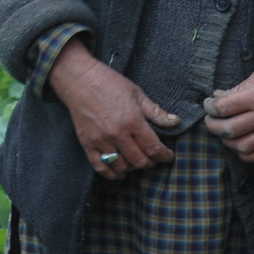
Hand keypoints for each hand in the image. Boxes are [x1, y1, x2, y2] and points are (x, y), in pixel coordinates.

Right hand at [47, 39, 179, 179]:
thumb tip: (175, 122)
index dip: (164, 155)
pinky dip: (111, 173)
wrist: (79, 79)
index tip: (168, 156)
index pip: (153, 148)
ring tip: (136, 160)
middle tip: (154, 158)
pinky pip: (101, 166)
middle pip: (139, 161)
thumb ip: (155, 112)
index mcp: (132, 120)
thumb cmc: (109, 82)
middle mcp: (117, 134)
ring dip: (132, 167)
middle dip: (150, 162)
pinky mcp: (87, 143)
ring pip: (122, 166)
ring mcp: (101, 141)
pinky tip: (119, 172)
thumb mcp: (136, 93)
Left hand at [202, 55, 253, 163]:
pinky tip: (239, 146)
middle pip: (229, 129)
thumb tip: (217, 97)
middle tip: (210, 119)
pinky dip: (246, 155)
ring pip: (242, 146)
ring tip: (223, 132)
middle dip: (212, 125)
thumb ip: (238, 88)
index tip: (208, 104)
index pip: (224, 108)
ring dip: (226, 141)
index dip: (210, 107)